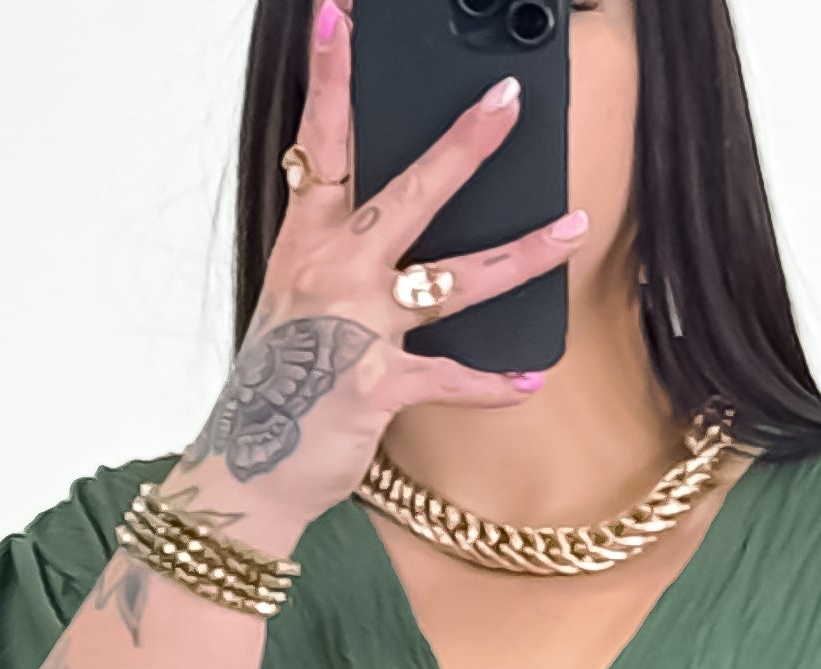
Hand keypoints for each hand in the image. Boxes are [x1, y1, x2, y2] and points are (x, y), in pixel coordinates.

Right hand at [163, 1, 577, 551]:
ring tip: (573, 227)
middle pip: (408, 190)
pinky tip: (533, 379)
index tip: (339, 15)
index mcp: (306, 241)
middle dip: (463, 145)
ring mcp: (355, 327)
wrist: (247, 472)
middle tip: (506, 101)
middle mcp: (332, 272)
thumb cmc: (277, 388)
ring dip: (521, 253)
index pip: (321, 141)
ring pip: (453, 278)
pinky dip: (494, 385)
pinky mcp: (377, 387)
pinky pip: (451, 378)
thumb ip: (339, 254)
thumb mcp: (297, 304)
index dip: (331, 76)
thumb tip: (396, 222)